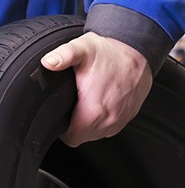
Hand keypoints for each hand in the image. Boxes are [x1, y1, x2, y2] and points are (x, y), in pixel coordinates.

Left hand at [40, 32, 151, 146]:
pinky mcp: (130, 115)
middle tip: (71, 107)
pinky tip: (99, 105)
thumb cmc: (110, 51)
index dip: (63, 131)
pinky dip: (103, 120)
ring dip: (89, 124)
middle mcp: (111, 118)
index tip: (60, 117)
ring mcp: (122, 118)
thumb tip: (48, 62)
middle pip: (84, 137)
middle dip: (74, 126)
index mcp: (95, 109)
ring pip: (98, 134)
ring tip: (85, 105)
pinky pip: (111, 127)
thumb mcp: (82, 48)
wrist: (140, 48)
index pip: (72, 138)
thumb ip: (63, 55)